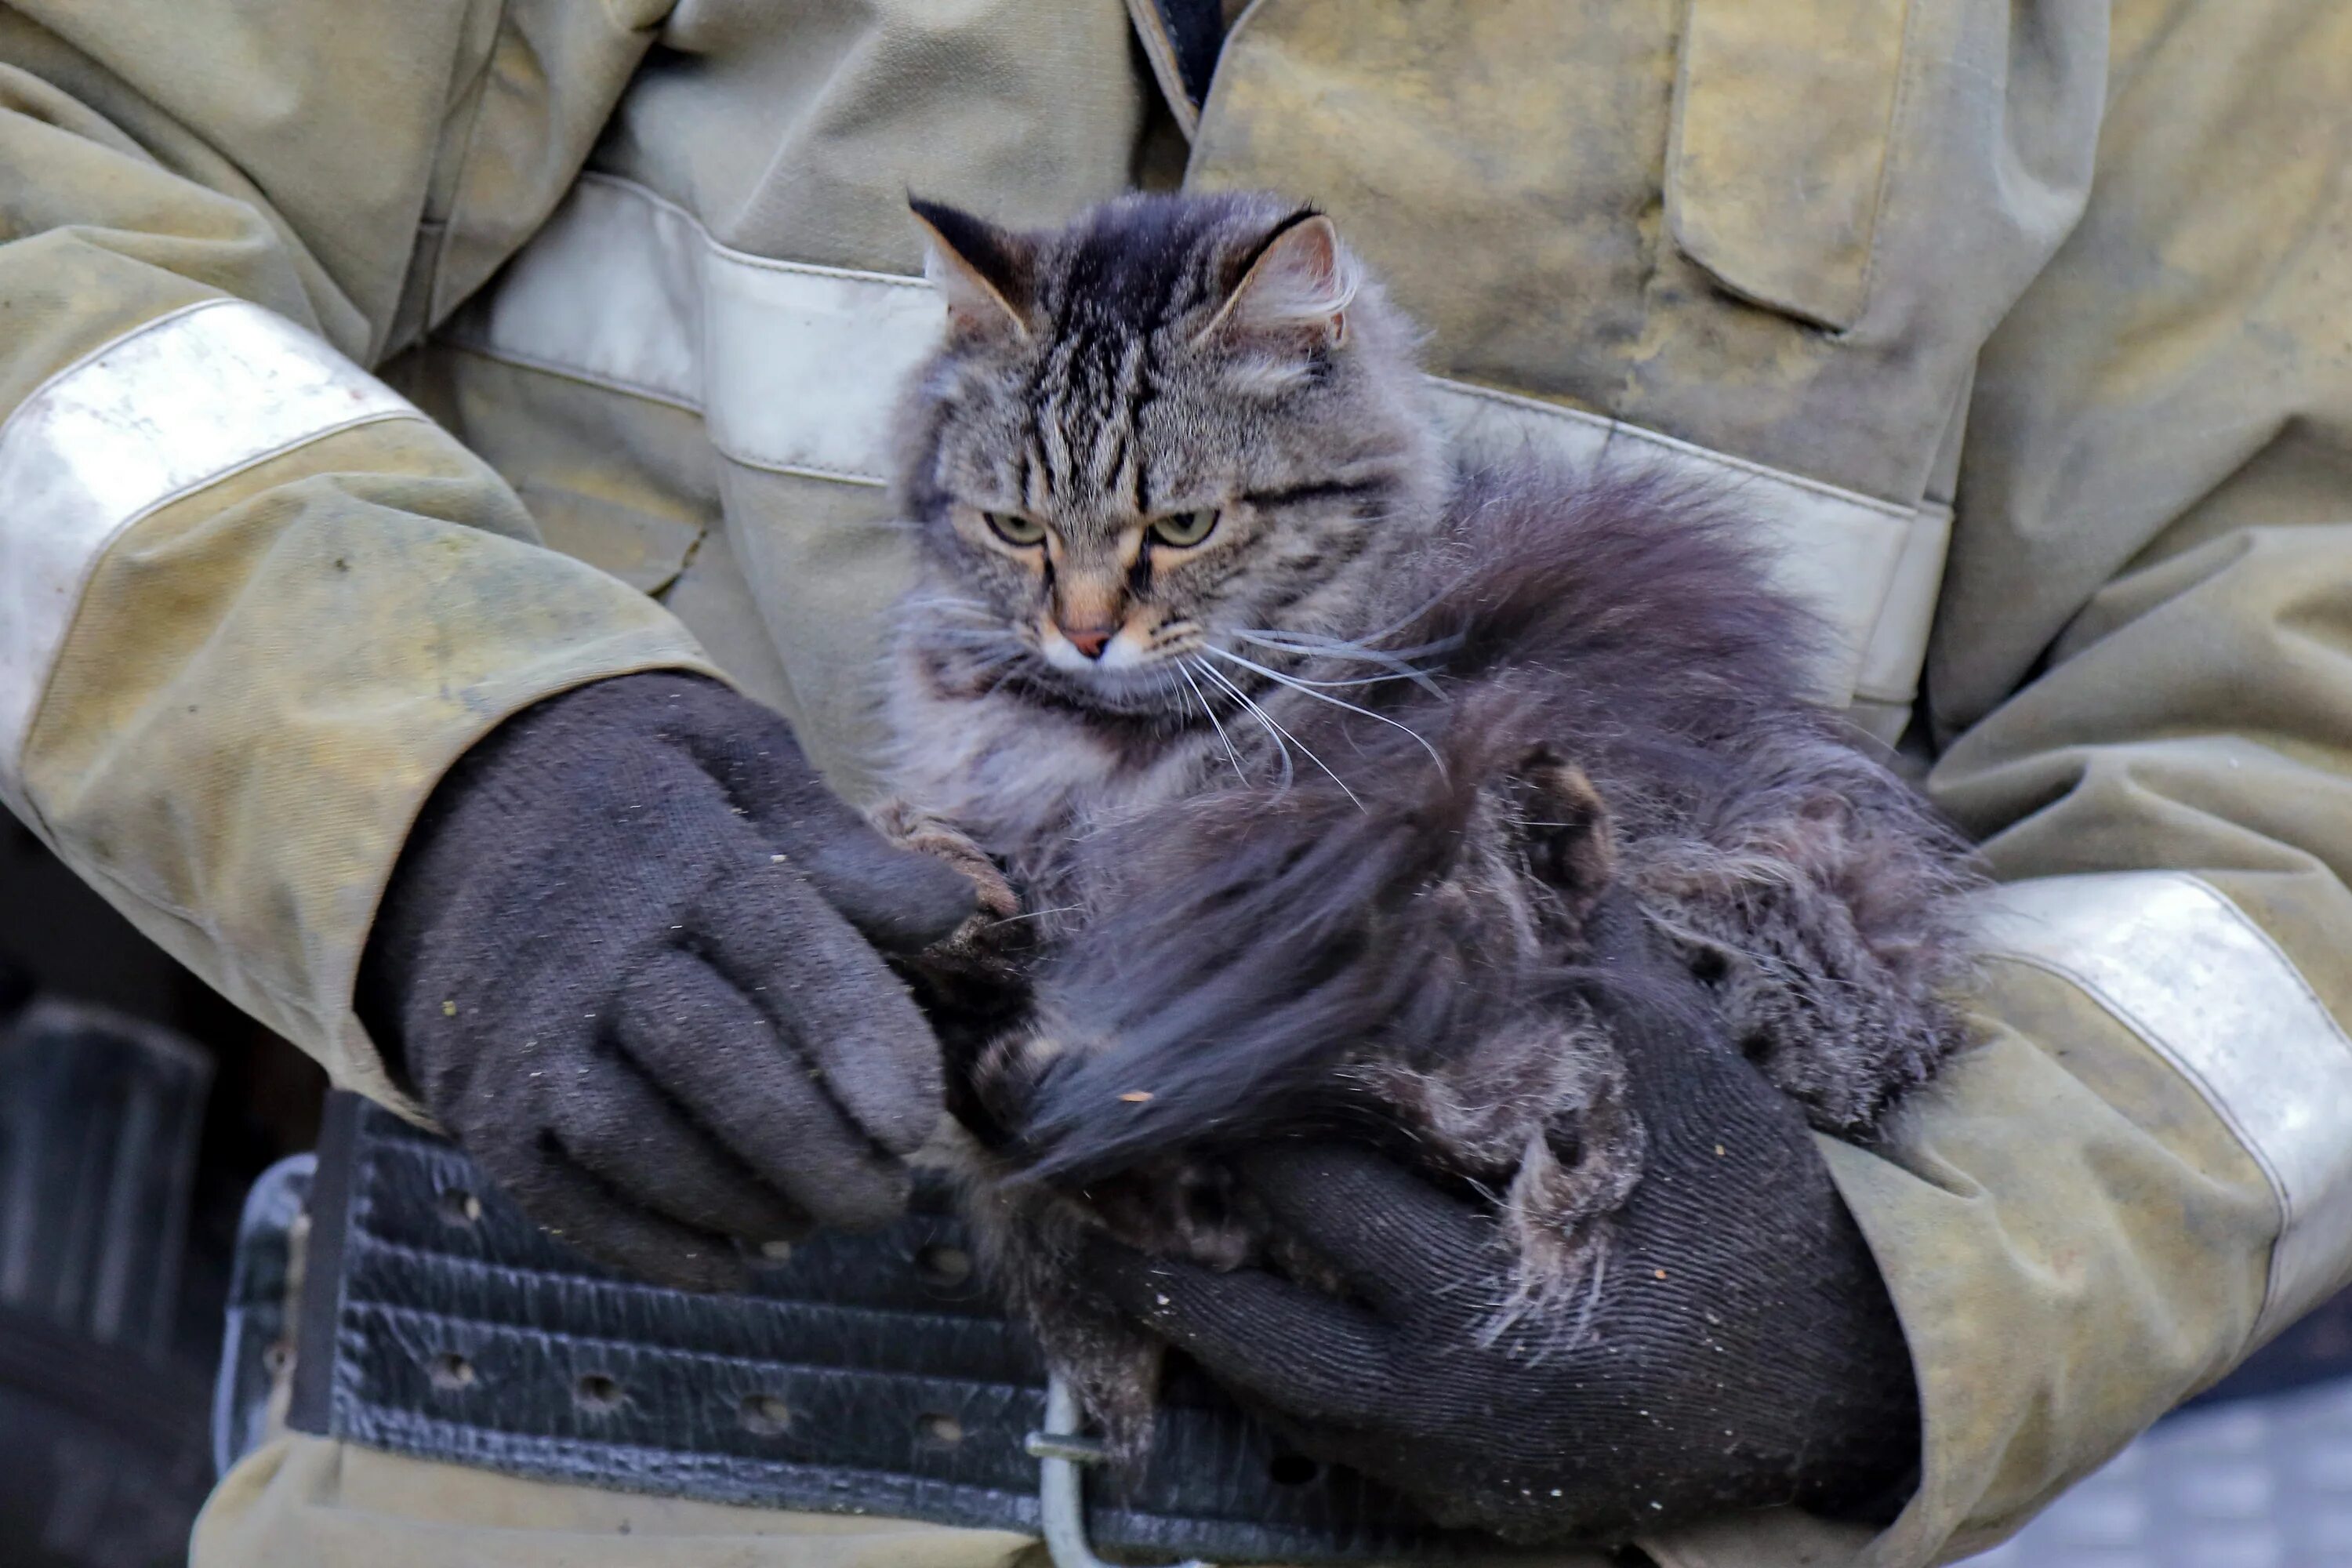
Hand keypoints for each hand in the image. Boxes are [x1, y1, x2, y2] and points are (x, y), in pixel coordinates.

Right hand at [356, 673, 974, 1290]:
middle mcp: (590, 942)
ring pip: (636, 1139)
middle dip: (812, 1147)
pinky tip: (733, 1262)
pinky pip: (562, 1193)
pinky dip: (650, 1243)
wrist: (437, 804)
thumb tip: (959, 912)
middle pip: (712, 1061)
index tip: (913, 1120)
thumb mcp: (733, 757)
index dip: (851, 1037)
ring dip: (741, 1199)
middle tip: (887, 1197)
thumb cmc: (635, 785)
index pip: (779, 948)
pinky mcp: (480, 1098)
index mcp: (678, 845)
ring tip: (819, 1215)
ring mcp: (522, 1028)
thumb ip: (842, 842)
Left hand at [1084, 908, 1921, 1542]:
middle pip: (1270, 1267)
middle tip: (1084, 1120)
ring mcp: (1433, 1453)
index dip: (1242, 1096)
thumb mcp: (1681, 1074)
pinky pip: (1299, 1427)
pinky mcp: (1433, 1493)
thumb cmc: (1751, 1210)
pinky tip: (1178, 1296)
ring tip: (1072, 1226)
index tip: (1170, 1038)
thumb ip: (1597, 949)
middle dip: (1184, 1184)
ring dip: (1162, 1292)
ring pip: (1251, 1368)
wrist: (1829, 1386)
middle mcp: (1448, 1382)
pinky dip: (1238, 1358)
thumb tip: (1553, 794)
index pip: (1328, 1165)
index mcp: (1504, 1272)